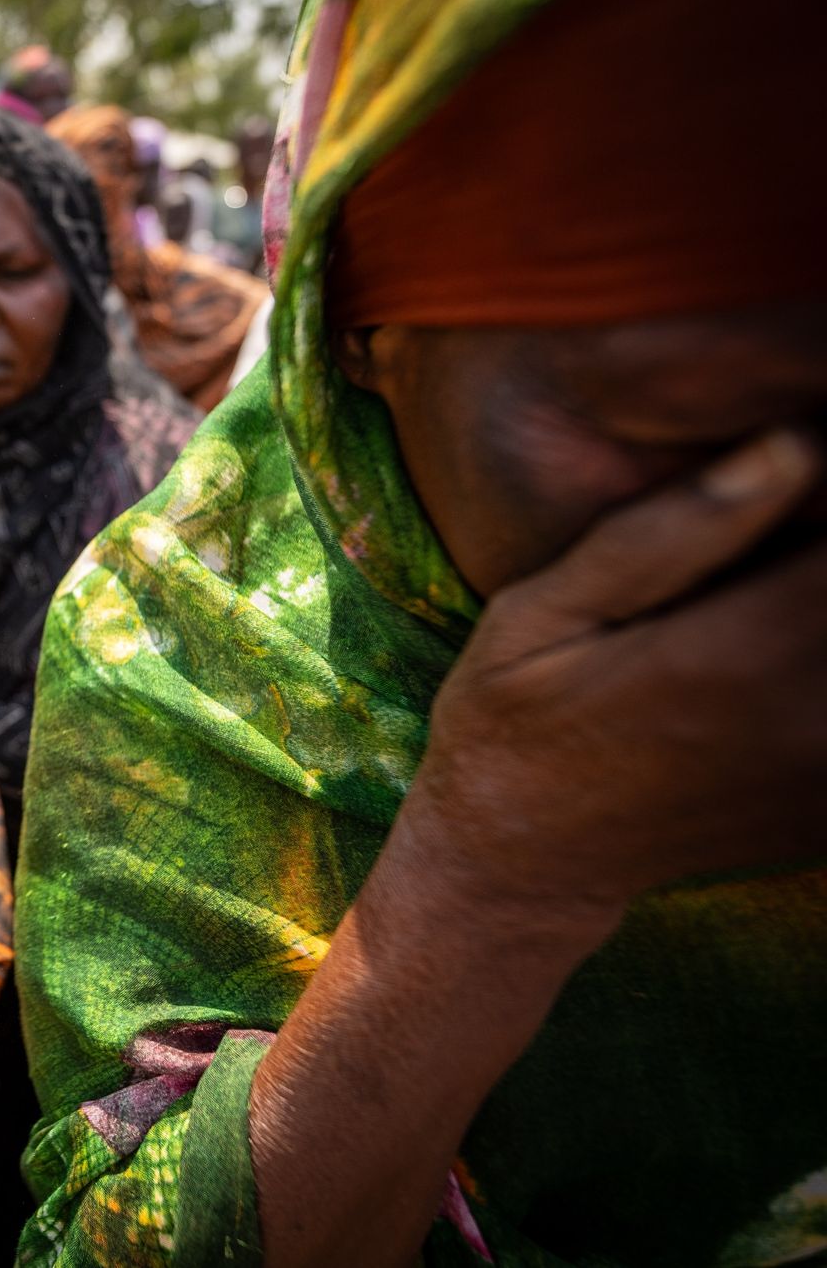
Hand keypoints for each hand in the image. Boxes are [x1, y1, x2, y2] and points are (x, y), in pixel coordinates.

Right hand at [401, 427, 826, 932]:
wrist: (526, 864)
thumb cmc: (513, 720)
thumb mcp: (538, 614)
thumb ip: (663, 533)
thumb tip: (796, 446)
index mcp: (732, 659)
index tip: (790, 467)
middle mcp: (809, 721)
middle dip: (816, 552)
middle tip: (760, 550)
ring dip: (814, 604)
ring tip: (751, 603)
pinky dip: (815, 661)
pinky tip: (765, 657)